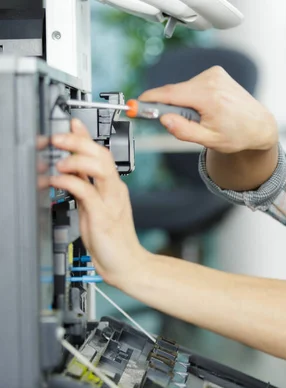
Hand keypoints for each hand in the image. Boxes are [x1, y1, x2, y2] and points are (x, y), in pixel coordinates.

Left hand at [50, 119, 148, 286]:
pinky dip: (70, 182)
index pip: (102, 153)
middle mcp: (115, 190)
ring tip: (58, 163)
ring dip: (75, 159)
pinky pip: (86, 192)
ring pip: (99, 167)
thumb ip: (85, 186)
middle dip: (78, 142)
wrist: (127, 264)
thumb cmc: (111, 239)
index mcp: (114, 187)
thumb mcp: (95, 207)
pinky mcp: (103, 216)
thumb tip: (71, 170)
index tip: (71, 123)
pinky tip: (57, 182)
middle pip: (102, 154)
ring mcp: (111, 202)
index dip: (85, 136)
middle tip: (58, 139)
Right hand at [138, 66, 277, 152]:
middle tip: (186, 124)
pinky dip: (195, 96)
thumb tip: (163, 119)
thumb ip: (184, 131)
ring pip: (185, 89)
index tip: (135, 104)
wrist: (259, 125)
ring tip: (206, 117)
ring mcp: (215, 74)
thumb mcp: (210, 141)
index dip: (150, 100)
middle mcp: (212, 80)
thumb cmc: (237, 135)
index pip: (170, 94)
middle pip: (176, 92)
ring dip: (187, 103)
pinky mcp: (217, 72)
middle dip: (174, 107)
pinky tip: (210, 107)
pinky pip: (194, 85)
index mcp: (209, 97)